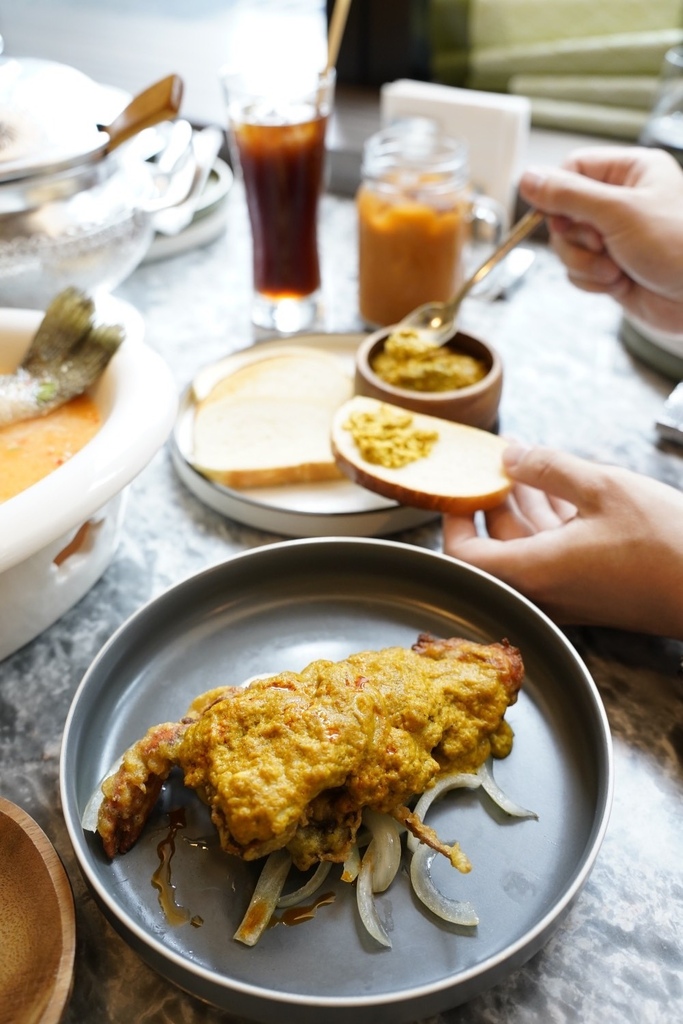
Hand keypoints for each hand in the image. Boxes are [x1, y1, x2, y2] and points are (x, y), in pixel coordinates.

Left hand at [443, 444, 682, 637]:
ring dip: (523, 503)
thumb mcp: (603, 488)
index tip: (459, 484)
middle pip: (495, 545)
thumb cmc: (666, 543)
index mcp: (534, 571)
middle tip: (494, 459)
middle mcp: (544, 590)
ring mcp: (569, 593)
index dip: (453, 518)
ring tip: (524, 459)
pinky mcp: (591, 590)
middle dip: (493, 498)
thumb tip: (509, 455)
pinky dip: (551, 519)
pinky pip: (554, 552)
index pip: (463, 555)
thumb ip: (549, 469)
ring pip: (528, 546)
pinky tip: (558, 484)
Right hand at [519, 146, 682, 332]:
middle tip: (600, 245)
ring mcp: (616, 237)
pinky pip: (579, 271)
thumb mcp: (619, 212)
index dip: (558, 194)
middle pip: (564, 212)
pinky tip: (619, 283)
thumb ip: (569, 195)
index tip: (558, 216)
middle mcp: (622, 202)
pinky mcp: (612, 267)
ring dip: (584, 264)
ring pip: (569, 246)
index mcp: (632, 172)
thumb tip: (528, 178)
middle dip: (576, 238)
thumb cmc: (679, 248)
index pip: (572, 169)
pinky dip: (593, 281)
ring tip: (615, 270)